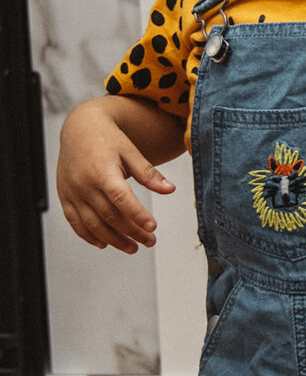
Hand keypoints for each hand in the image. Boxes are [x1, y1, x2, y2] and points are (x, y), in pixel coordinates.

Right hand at [56, 102, 176, 253]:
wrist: (79, 128)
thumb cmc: (107, 138)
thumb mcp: (131, 152)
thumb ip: (149, 173)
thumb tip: (169, 190)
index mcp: (102, 171)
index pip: (121, 199)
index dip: (137, 215)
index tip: (153, 227)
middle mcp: (84, 184)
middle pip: (109, 216)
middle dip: (132, 232)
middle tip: (150, 241)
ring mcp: (72, 192)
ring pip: (93, 224)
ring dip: (113, 240)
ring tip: (132, 248)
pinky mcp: (65, 197)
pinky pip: (75, 222)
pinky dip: (89, 236)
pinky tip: (105, 244)